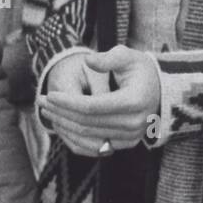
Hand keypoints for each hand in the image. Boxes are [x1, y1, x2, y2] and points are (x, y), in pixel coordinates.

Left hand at [39, 46, 160, 154]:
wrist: (161, 91)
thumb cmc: (141, 70)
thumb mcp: (128, 56)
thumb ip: (108, 58)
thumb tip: (88, 61)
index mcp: (134, 100)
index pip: (91, 106)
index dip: (67, 102)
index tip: (49, 94)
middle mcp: (134, 123)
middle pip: (87, 123)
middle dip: (61, 113)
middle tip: (41, 102)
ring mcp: (131, 137)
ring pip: (88, 136)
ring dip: (64, 125)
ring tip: (47, 112)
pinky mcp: (126, 145)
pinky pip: (95, 146)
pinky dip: (76, 137)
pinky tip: (62, 124)